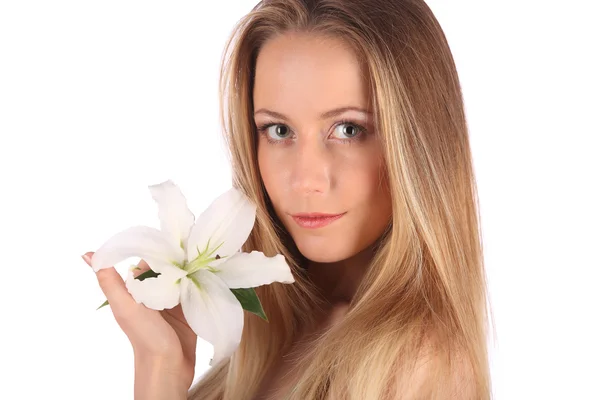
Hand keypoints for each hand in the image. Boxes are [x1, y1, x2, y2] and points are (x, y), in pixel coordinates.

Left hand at [82, 251, 196, 399]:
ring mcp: (173, 301)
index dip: (158, 249)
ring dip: (193, 268)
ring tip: (206, 257)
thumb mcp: (125, 307)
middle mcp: (154, 293)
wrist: (169, 367)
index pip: (148, 261)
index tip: (173, 238)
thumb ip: (109, 281)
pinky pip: (196, 289)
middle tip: (195, 247)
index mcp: (136, 290)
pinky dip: (202, 281)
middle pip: (168, 267)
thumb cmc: (144, 338)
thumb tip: (88, 255)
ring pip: (183, 276)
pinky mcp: (189, 308)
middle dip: (180, 257)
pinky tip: (212, 272)